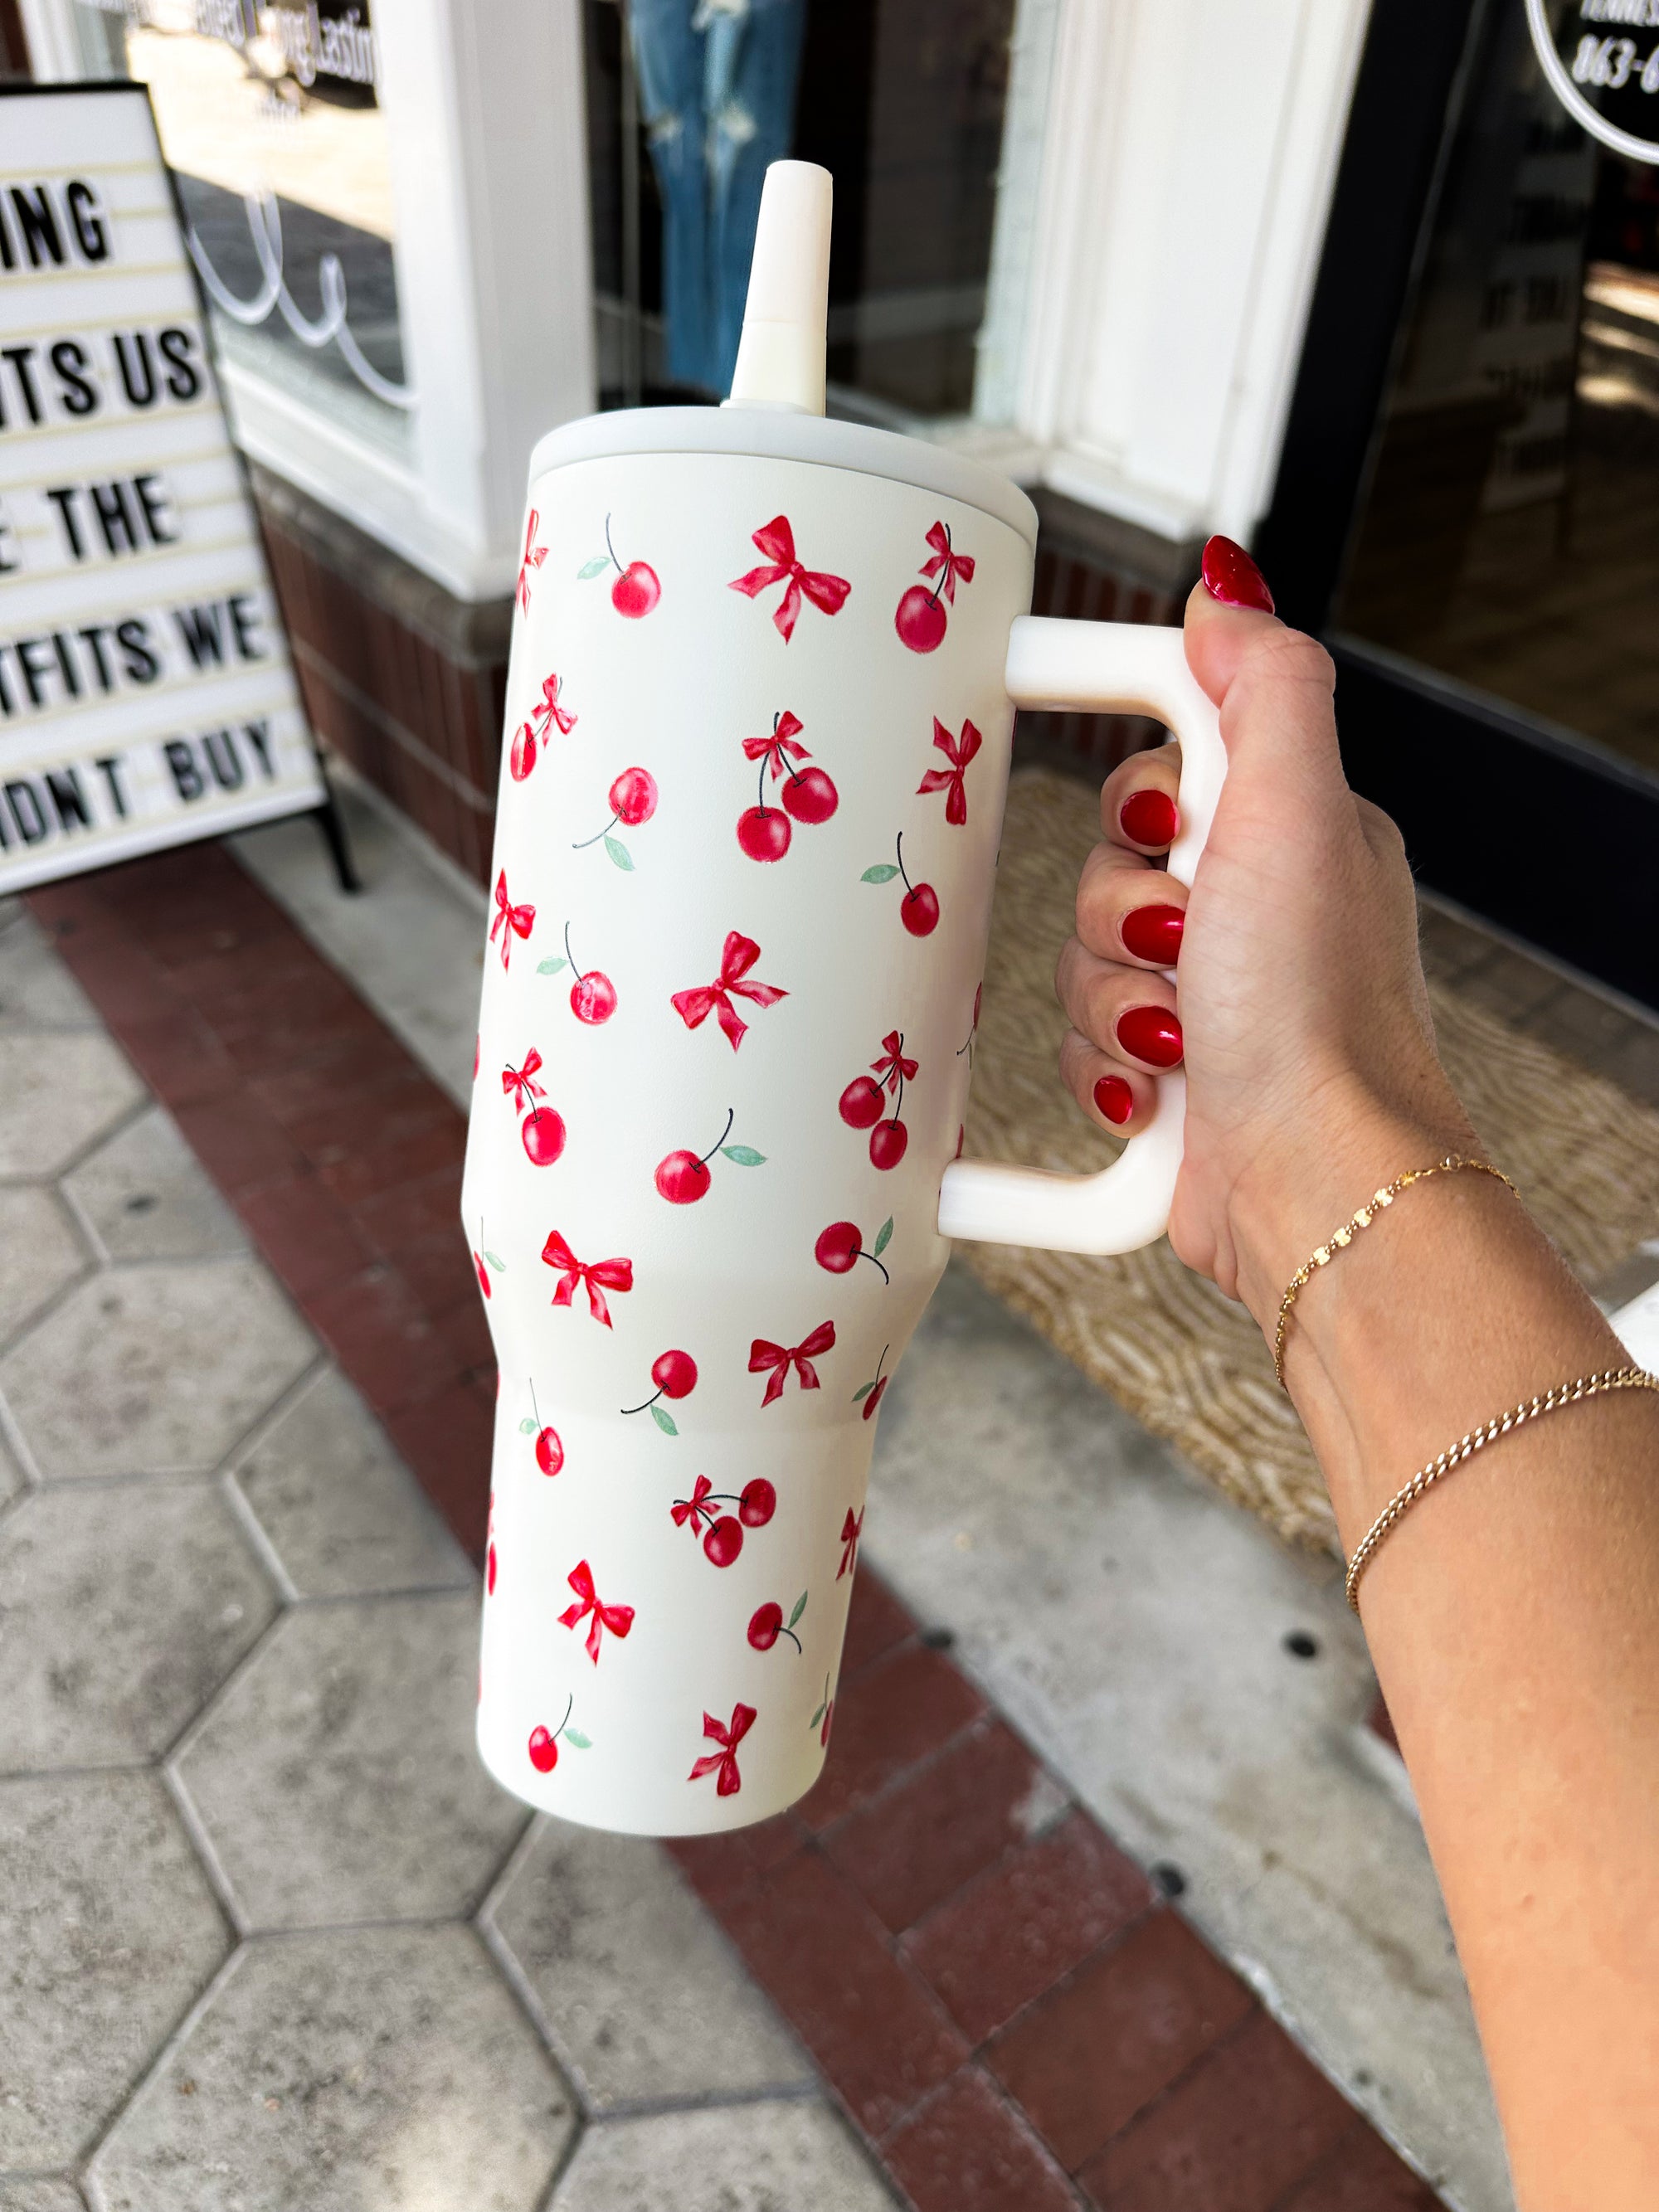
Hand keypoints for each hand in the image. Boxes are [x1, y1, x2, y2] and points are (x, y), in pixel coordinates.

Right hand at [1056, 540, 1473, 1325]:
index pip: (1171, 761)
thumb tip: (1226, 584)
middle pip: (1105, 863)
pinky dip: (1097, 1067)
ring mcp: (1207, 1003)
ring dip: (1108, 1000)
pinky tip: (1147, 1088)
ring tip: (1172, 1032)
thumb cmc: (1319, 1011)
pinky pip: (1072, 1045)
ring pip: (1079, 961)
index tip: (1102, 774)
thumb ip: (1266, 684)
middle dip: (1117, 911)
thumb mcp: (1299, 808)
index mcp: (1292, 839)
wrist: (1313, 1179)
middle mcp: (1251, 917)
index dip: (1134, 779)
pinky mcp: (1163, 1079)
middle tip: (1178, 939)